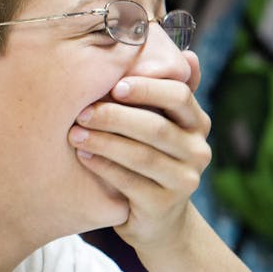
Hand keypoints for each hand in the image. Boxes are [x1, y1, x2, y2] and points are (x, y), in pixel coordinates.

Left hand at [70, 55, 210, 249]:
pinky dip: (103, 167)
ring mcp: (185, 181)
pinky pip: (130, 183)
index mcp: (197, 123)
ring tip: (73, 133)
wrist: (158, 218)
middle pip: (157, 127)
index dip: (147, 88)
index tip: (114, 84)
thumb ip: (167, 91)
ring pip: (142, 156)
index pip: (180, 95)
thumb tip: (188, 53)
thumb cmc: (152, 158)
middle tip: (82, 110)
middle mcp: (198, 151)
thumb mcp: (163, 124)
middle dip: (115, 116)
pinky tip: (83, 156)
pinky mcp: (164, 205)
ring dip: (104, 141)